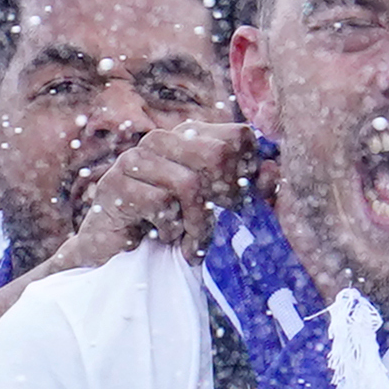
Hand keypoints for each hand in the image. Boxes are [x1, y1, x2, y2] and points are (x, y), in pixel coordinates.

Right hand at [38, 115, 249, 277]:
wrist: (116, 252)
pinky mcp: (115, 183)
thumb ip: (250, 189)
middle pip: (218, 155)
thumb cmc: (172, 225)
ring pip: (190, 184)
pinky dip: (172, 229)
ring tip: (191, 239)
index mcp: (189, 135)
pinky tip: (165, 238)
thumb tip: (273, 169)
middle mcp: (162, 139)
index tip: (238, 202)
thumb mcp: (217, 206)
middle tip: (218, 220)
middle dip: (226, 196)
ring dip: (198, 223)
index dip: (248, 172)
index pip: (239, 136)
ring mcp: (135, 158)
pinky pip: (162, 204)